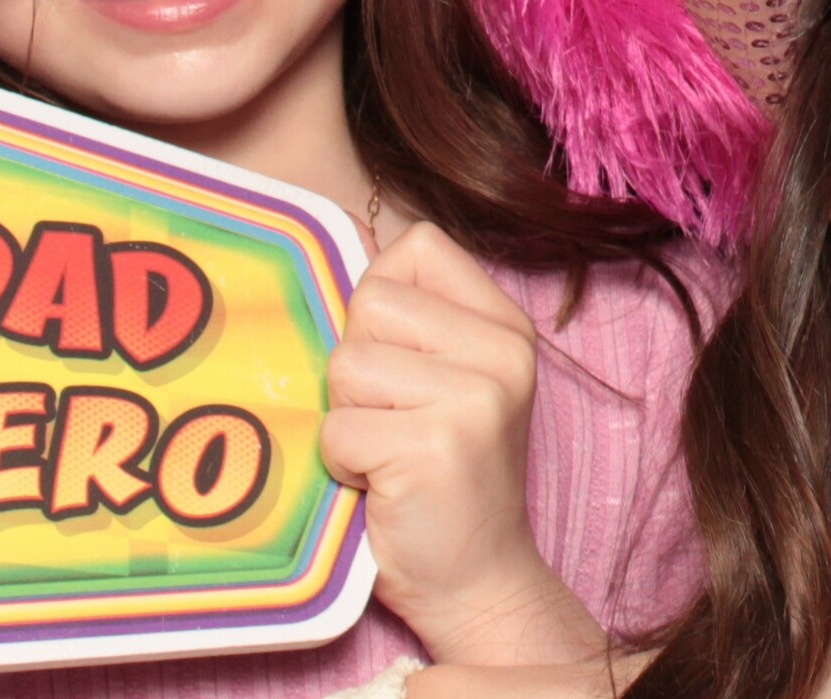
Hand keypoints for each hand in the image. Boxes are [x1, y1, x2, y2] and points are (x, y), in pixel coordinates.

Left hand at [321, 222, 595, 667]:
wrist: (476, 582)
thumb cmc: (441, 480)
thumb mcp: (447, 381)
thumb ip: (409, 321)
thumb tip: (325, 254)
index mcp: (505, 325)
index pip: (416, 246)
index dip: (380, 300)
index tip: (397, 362)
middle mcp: (502, 351)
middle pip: (370, 302)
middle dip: (357, 366)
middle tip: (393, 420)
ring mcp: (475, 397)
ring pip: (346, 365)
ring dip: (347, 418)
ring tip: (386, 453)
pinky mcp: (435, 446)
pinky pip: (337, 429)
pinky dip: (342, 465)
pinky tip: (381, 486)